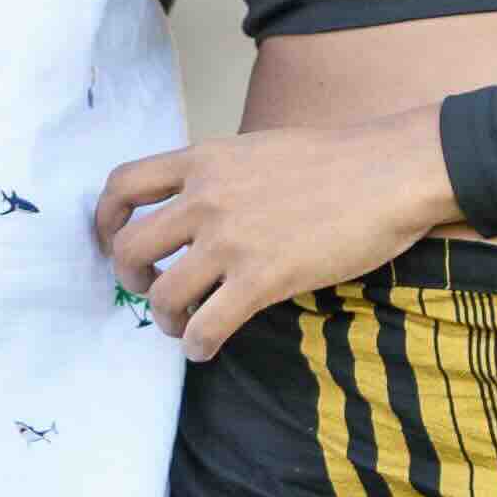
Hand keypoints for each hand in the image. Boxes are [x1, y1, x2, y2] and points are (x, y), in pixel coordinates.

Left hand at [94, 111, 457, 362]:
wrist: (390, 173)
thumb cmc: (337, 160)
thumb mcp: (259, 148)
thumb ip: (219, 173)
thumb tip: (196, 204)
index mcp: (204, 160)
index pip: (123, 184)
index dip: (105, 219)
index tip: (112, 241)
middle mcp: (206, 198)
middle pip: (129, 247)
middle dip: (129, 277)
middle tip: (150, 288)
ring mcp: (231, 240)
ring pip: (161, 294)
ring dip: (166, 318)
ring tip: (184, 324)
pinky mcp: (262, 279)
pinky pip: (205, 327)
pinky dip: (197, 346)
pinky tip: (207, 347)